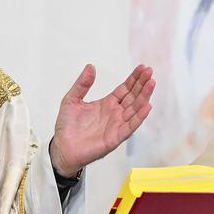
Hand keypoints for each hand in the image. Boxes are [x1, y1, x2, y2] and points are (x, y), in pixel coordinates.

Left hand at [48, 64, 155, 178]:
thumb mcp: (72, 99)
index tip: (143, 67)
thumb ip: (82, 84)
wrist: (62, 147)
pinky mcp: (116, 137)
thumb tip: (91, 66)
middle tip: (150, 71)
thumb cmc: (67, 126)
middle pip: (133, 96)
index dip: (134, 79)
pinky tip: (147, 106)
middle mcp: (115, 113)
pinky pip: (130, 126)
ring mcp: (117, 125)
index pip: (125, 89)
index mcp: (107, 104)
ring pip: (135, 109)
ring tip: (151, 83)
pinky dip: (139, 117)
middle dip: (142, 84)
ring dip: (144, 96)